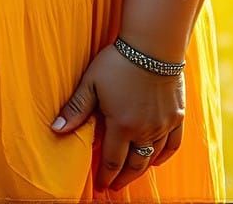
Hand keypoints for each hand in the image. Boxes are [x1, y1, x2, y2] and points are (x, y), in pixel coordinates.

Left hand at [50, 44, 184, 190]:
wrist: (152, 46)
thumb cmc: (118, 62)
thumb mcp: (91, 83)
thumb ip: (76, 108)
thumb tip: (55, 129)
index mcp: (122, 126)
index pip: (112, 160)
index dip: (105, 175)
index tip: (100, 186)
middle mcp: (145, 131)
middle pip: (134, 165)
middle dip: (122, 178)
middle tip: (114, 186)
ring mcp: (163, 125)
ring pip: (153, 157)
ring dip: (141, 169)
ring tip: (131, 174)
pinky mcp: (177, 116)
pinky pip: (173, 144)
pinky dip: (164, 156)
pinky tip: (157, 160)